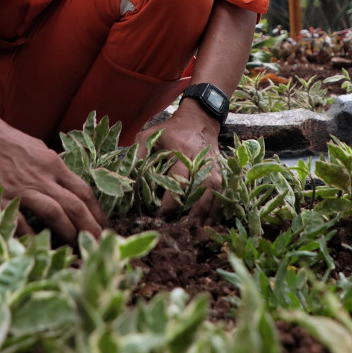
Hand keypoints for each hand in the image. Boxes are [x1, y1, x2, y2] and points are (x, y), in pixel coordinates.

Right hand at [0, 116, 108, 244]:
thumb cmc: (7, 142)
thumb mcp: (39, 150)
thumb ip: (54, 169)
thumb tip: (67, 186)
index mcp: (53, 164)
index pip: (84, 191)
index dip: (97, 212)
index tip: (104, 228)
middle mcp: (42, 177)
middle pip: (75, 205)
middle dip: (90, 228)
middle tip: (98, 245)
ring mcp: (22, 188)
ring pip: (54, 213)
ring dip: (68, 233)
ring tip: (77, 249)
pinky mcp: (1, 197)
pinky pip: (21, 221)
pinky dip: (32, 235)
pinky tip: (41, 248)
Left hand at [138, 101, 222, 222]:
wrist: (200, 120)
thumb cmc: (172, 130)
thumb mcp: (151, 134)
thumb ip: (139, 152)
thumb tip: (129, 175)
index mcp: (183, 152)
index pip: (179, 180)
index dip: (171, 200)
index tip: (161, 215)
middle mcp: (202, 161)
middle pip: (203, 190)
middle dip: (195, 212)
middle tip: (183, 230)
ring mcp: (214, 167)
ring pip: (215, 194)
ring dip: (208, 214)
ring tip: (198, 233)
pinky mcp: (220, 172)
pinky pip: (222, 194)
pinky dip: (217, 209)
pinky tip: (210, 224)